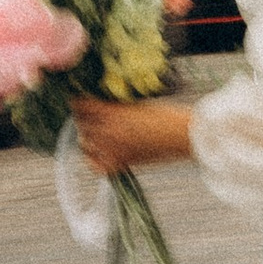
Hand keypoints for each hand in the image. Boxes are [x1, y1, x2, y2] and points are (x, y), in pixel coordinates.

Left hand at [69, 93, 193, 175]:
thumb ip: (113, 107)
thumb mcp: (135, 104)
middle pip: (81, 123)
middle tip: (91, 114)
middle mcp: (108, 132)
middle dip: (84, 117)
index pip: (80, 105)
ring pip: (85, 142)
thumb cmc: (166, 115)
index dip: (79, 101)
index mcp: (112, 113)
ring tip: (98, 131)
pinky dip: (93, 159)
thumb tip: (95, 106)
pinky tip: (99, 152)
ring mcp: (112, 149)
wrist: (184, 135)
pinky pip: (95, 165)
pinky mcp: (121, 163)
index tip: (80, 98)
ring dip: (88, 135)